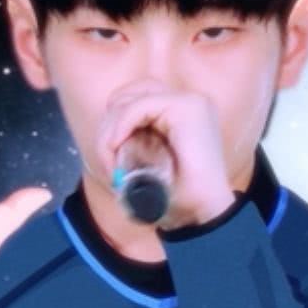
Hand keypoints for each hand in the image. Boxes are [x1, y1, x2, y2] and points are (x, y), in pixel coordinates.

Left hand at [94, 78, 236, 228]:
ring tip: (110, 162)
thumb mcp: (149, 164)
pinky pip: (137, 108)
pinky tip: (116, 149)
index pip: (136, 98)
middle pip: (130, 93)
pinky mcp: (186, 108)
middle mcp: (188, 101)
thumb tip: (104, 137)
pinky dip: (119, 128)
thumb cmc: (177, 197)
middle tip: (106, 160)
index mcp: (183, 113)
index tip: (108, 158)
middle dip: (109, 124)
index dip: (114, 123)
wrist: (202, 214)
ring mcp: (189, 101)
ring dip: (110, 131)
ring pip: (130, 100)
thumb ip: (134, 144)